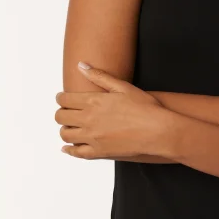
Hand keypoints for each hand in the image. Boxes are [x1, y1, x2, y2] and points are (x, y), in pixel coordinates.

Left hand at [55, 62, 171, 159]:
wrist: (157, 130)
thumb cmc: (144, 107)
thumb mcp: (122, 86)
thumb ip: (99, 76)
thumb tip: (81, 65)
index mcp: (93, 101)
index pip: (65, 99)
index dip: (61, 98)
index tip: (64, 98)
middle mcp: (88, 119)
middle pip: (61, 117)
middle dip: (61, 112)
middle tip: (66, 111)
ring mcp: (92, 137)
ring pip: (65, 134)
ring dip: (65, 129)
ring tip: (71, 126)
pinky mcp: (98, 152)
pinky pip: (76, 153)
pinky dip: (69, 150)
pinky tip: (68, 147)